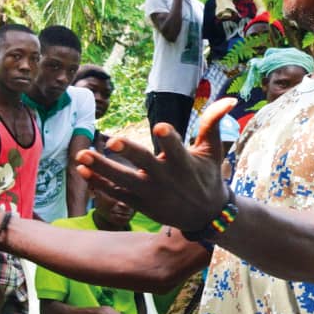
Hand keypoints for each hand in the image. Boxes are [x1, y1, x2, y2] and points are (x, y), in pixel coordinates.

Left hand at [75, 99, 234, 232]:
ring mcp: (151, 193)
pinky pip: (116, 194)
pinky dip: (98, 184)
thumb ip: (214, 123)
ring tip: (82, 155)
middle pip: (145, 164)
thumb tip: (230, 99)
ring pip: (123, 181)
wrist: (206, 215)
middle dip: (129, 153)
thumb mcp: (213, 150)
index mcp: (184, 163)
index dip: (170, 138)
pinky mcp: (140, 204)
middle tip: (112, 142)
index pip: (177, 148)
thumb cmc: (207, 175)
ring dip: (102, 168)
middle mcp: (166, 178)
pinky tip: (82, 171)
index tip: (161, 127)